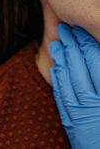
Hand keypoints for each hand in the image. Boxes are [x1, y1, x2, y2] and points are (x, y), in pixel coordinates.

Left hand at [49, 23, 99, 148]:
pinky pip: (61, 95)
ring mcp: (79, 113)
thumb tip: (96, 58)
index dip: (86, 44)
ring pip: (66, 78)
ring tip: (56, 43)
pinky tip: (55, 67)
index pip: (96, 62)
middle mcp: (92, 103)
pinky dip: (57, 79)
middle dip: (70, 45)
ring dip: (60, 58)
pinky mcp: (70, 122)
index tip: (80, 32)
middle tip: (64, 30)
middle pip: (78, 66)